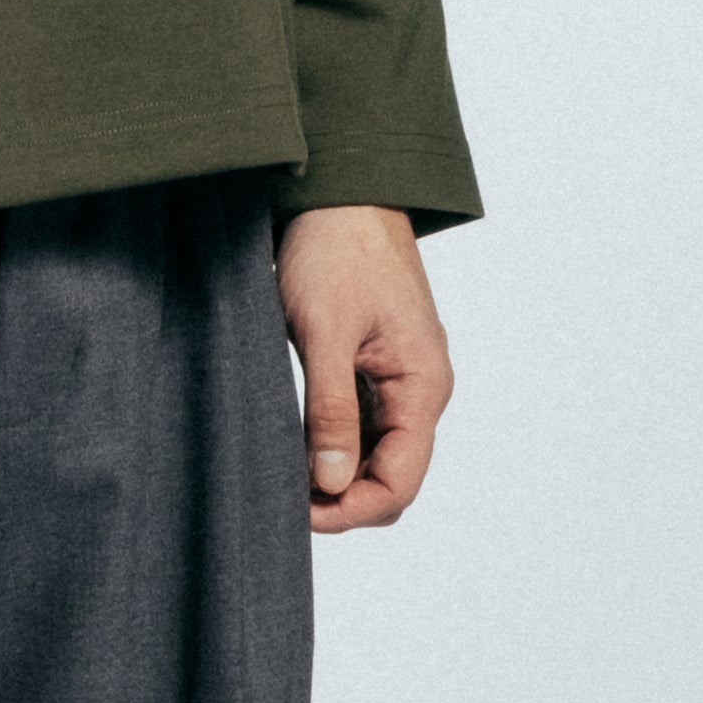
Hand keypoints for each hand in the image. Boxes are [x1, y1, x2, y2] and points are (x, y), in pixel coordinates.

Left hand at [277, 203, 453, 534]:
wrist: (343, 192)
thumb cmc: (336, 249)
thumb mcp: (324, 332)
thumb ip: (331, 410)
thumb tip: (330, 482)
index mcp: (423, 386)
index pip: (399, 483)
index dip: (349, 510)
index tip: (296, 511)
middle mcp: (421, 391)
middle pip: (391, 477)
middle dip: (341, 499)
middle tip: (280, 496)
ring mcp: (401, 381)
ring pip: (376, 456)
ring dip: (335, 473)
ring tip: (281, 472)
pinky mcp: (378, 368)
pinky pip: (364, 426)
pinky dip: (333, 443)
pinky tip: (295, 442)